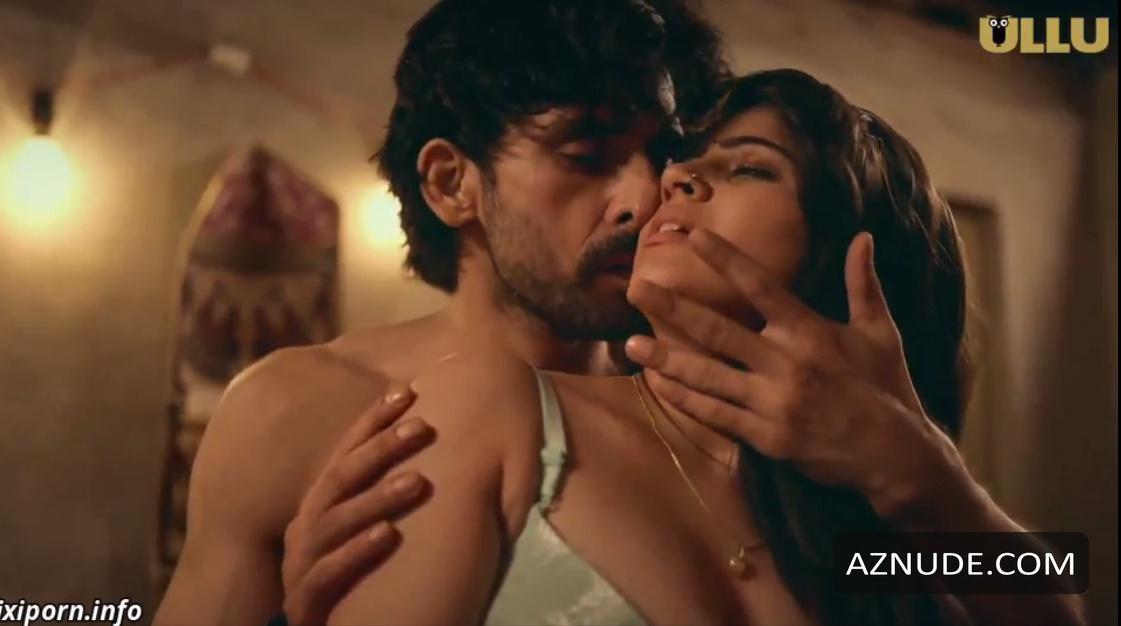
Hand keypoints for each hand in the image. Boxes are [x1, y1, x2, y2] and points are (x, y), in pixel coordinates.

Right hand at [282, 387, 433, 625]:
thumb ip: (378, 499)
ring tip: (418, 482)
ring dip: (378, 499)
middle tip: (421, 426)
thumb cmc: (348, 581)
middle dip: (380, 449)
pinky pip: (329, 573)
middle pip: (341, 478)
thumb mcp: (358, 533)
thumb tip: (428, 457)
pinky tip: (389, 536)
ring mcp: (300, 564)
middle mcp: (305, 528)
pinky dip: (358, 552)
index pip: (346, 453)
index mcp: (319, 507)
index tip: (408, 392)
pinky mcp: (305, 602)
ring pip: (336, 522)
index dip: (373, 422)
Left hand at [625, 228, 960, 519]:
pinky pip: (715, 414)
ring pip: (707, 375)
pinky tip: (659, 385)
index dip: (723, 259)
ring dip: (666, 359)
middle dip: (673, 308)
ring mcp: (772, 402)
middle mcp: (785, 362)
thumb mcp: (881, 332)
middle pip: (717, 329)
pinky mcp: (766, 436)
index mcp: (809, 331)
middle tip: (636, 288)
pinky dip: (685, 399)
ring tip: (630, 345)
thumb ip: (863, 284)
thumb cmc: (887, 388)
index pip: (758, 285)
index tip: (691, 237)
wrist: (895, 455)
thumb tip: (863, 237)